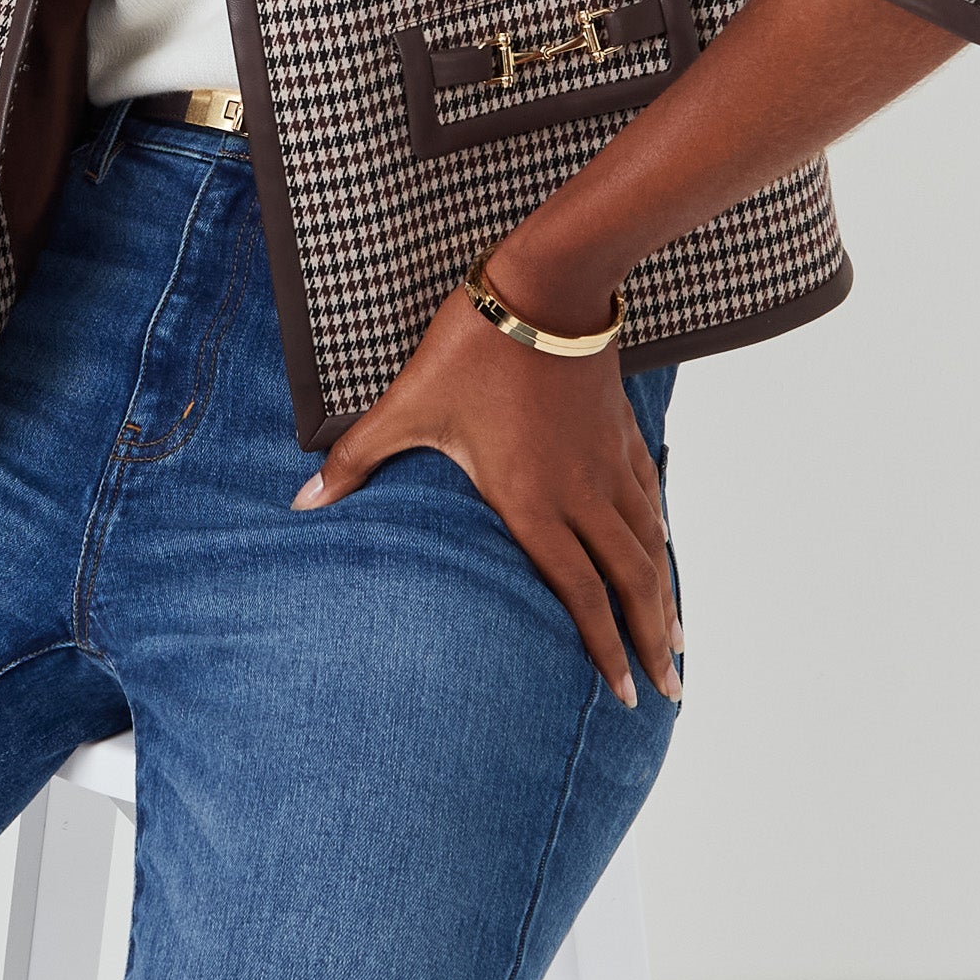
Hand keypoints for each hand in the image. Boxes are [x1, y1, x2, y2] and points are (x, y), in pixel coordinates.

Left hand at [291, 280, 682, 707]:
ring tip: (677, 639)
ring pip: (649, 543)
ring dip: (665, 594)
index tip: (624, 693)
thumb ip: (358, 458)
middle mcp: (580, 491)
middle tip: (668, 691)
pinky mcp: (618, 428)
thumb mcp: (409, 404)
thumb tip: (303, 501)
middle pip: (629, 581)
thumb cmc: (473, 347)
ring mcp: (605, 460)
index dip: (604, 647)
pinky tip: (662, 547)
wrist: (544, 285)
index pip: (580, 592)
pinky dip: (659, 531)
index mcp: (532, 500)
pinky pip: (647, 494)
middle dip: (651, 640)